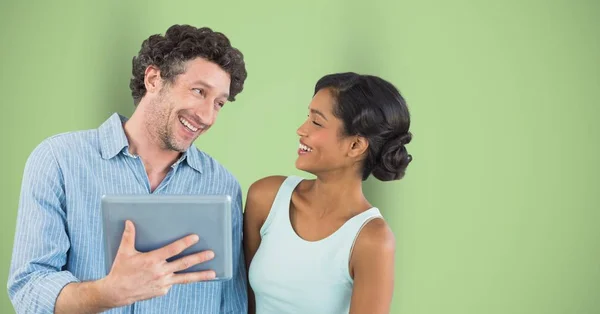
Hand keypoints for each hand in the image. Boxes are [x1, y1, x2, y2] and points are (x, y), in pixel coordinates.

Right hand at [97, 220, 215, 306]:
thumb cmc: (120, 271)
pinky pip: (173, 282)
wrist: (116, 293)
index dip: (185, 243)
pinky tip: (181, 275)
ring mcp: (163, 283)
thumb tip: (129, 222)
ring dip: (200, 275)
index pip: (173, 249)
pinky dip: (177, 278)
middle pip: (184, 263)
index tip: (196, 238)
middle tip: (211, 253)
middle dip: (199, 258)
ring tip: (213, 273)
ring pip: (185, 278)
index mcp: (152, 260)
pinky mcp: (162, 290)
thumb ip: (129, 236)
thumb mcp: (124, 252)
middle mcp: (160, 272)